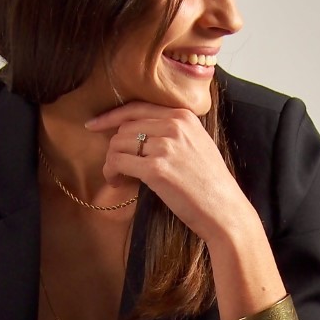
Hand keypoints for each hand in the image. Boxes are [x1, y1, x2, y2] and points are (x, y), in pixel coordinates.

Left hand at [84, 101, 251, 243]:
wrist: (225, 211)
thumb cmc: (211, 185)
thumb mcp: (198, 145)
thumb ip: (174, 133)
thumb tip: (138, 136)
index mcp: (184, 116)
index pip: (137, 108)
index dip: (111, 116)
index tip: (94, 125)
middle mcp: (174, 126)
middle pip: (124, 128)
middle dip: (114, 148)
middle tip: (116, 168)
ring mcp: (165, 146)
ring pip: (117, 144)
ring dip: (111, 162)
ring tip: (118, 178)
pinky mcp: (157, 169)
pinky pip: (118, 163)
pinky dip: (111, 173)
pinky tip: (117, 182)